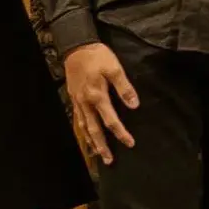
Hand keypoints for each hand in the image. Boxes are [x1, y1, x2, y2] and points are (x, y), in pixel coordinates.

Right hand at [63, 41, 138, 164]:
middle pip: (94, 130)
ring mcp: (78, 102)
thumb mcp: (114, 68)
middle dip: (102, 146)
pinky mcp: (73, 98)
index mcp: (97, 96)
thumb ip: (124, 88)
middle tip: (109, 161)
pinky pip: (78, 119)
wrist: (76, 47)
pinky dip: (82, 130)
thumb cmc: (98, 56)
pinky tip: (85, 135)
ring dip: (91, 142)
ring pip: (83, 127)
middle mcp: (86, 103)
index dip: (121, 133)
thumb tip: (134, 105)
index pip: (111, 121)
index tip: (130, 144)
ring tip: (97, 154)